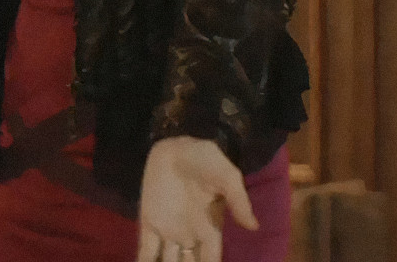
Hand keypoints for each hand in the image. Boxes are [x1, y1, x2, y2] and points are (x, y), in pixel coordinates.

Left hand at [135, 136, 257, 261]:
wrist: (180, 146)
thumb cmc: (208, 162)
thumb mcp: (228, 179)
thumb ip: (239, 202)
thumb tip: (253, 226)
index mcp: (210, 231)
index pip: (210, 261)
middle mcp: (189, 236)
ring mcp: (168, 231)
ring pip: (167, 261)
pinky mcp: (149, 221)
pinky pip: (145, 248)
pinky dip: (142, 261)